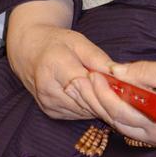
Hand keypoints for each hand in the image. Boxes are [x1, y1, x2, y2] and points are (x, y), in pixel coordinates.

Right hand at [6, 0, 113, 119]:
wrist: (29, 51)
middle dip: (108, 100)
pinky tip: (98, 99)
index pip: (84, 85)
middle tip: (127, 97)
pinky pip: (79, 114)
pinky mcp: (51, 112)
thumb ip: (98, 58)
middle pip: (86, 102)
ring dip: (101, 106)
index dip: (105, 90)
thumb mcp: (79, 42)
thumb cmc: (57, 42)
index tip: (123, 89)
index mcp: (55, 66)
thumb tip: (119, 73)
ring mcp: (48, 103)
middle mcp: (48, 89)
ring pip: (84, 111)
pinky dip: (91, 108)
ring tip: (115, 96)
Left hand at [65, 59, 155, 145]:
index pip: (121, 110)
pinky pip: (131, 124)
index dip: (103, 93)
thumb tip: (114, 70)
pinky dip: (118, 110)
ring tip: (90, 88)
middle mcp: (155, 137)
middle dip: (98, 101)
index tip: (91, 75)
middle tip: (82, 82)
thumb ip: (141, 72)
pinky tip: (108, 97)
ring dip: (105, 106)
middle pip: (117, 121)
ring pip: (121, 124)